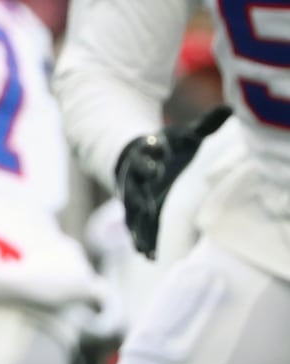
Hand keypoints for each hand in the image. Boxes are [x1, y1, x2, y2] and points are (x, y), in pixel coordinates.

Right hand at [117, 104, 230, 258]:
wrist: (134, 154)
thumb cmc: (167, 145)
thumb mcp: (184, 134)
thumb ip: (205, 126)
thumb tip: (231, 108)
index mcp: (147, 155)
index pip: (145, 157)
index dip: (148, 160)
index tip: (155, 166)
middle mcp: (136, 177)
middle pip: (135, 188)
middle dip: (140, 201)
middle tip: (148, 211)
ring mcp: (132, 195)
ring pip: (133, 213)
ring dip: (139, 229)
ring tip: (146, 248)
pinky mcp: (134, 209)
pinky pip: (135, 225)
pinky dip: (140, 238)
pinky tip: (147, 254)